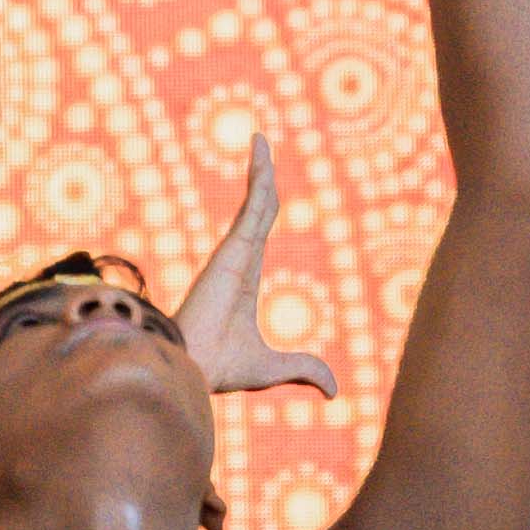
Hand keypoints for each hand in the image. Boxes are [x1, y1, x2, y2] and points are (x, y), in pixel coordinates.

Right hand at [176, 135, 339, 395]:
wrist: (194, 368)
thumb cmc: (222, 368)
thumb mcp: (274, 367)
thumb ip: (304, 368)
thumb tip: (334, 388)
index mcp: (245, 276)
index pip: (259, 229)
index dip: (264, 202)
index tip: (264, 180)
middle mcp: (238, 259)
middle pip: (257, 208)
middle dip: (261, 177)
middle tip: (261, 148)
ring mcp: (235, 253)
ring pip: (257, 202)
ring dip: (262, 170)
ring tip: (262, 140)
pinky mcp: (233, 251)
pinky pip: (253, 207)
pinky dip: (259, 180)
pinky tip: (262, 156)